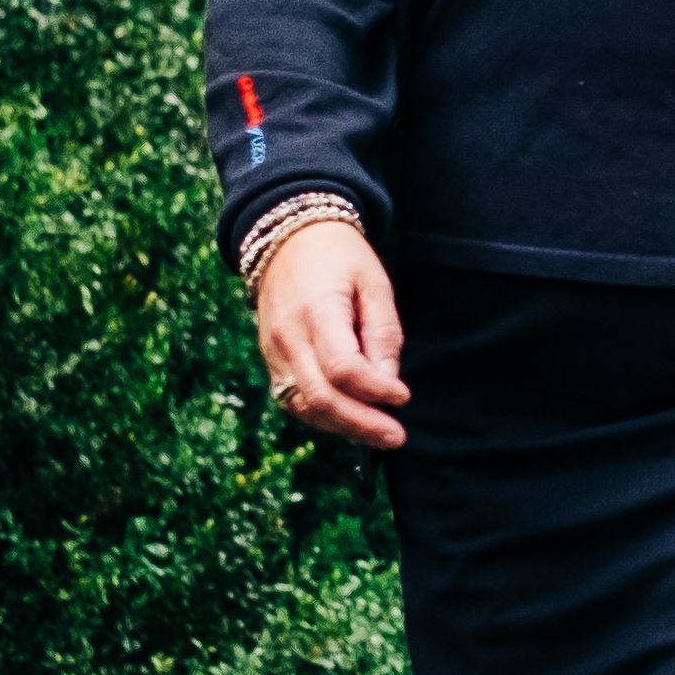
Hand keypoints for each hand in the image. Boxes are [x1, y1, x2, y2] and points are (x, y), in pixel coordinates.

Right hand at [253, 217, 409, 449]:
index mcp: (316, 312)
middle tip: (396, 438)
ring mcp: (273, 351)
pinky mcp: (270, 359)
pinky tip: (351, 421)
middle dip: (362, 424)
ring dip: (342, 427)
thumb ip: (383, 334)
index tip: (404, 396)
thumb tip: (388, 384)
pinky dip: (322, 416)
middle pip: (321, 397)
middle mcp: (287, 336)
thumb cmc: (340, 257)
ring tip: (379, 434)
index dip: (375, 391)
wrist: (288, 237)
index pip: (343, 369)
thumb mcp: (374, 283)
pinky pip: (293, 399)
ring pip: (304, 406)